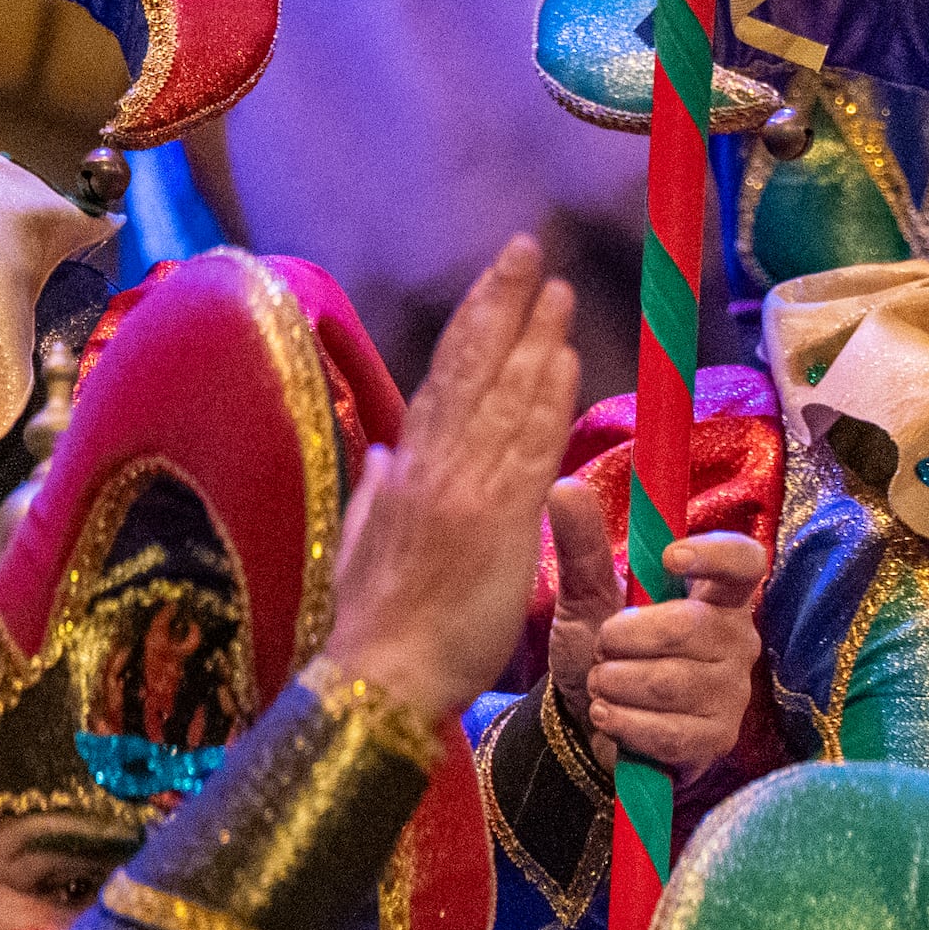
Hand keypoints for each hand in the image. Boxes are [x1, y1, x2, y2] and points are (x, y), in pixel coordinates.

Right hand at [324, 239, 589, 721]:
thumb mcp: (364, 544)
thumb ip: (378, 493)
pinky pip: (526, 450)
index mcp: (404, 471)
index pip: (444, 379)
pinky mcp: (493, 523)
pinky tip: (563, 363)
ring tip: (560, 293)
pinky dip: (545, 402)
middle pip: (470, 368)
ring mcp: (461, 490)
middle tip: (531, 251)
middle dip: (502, 305)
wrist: (382, 678)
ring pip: (502, 399)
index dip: (474, 325)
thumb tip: (383, 452)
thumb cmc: (378, 623)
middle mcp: (429, 468)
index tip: (499, 282)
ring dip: (534, 341)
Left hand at [548, 481, 768, 778]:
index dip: (716, 555)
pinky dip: (624, 724)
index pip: (744, 562)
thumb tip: (565, 487)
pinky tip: (609, 717)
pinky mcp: (718, 739)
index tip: (669, 558)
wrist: (588, 725)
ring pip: (671, 682)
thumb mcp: (586, 598)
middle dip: (623, 639)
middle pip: (689, 626)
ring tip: (601, 685)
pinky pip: (669, 731)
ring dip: (615, 684)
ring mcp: (731, 692)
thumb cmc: (602, 652)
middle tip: (600, 648)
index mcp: (714, 595)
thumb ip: (583, 547)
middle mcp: (736, 639)